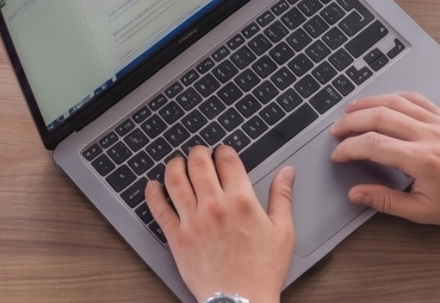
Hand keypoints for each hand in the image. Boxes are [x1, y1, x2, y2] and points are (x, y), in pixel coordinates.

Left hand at [148, 146, 292, 302]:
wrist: (242, 301)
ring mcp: (192, 220)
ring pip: (175, 180)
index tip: (223, 152)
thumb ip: (282, 197)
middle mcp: (214, 206)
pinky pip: (158, 208)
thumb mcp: (283, 232)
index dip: (224, 151)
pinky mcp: (177, 237)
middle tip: (199, 153)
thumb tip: (287, 173)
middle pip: (198, 163)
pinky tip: (153, 186)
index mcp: (241, 201)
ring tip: (177, 163)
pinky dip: (153, 193)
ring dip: (174, 165)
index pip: (227, 161)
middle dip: (198, 153)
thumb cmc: (263, 270)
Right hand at [328, 92, 439, 225]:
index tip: (337, 155)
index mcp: (420, 159)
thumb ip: (386, 201)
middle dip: (350, 122)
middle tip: (335, 131)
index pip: (372, 145)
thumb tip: (356, 194)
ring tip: (349, 111)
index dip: (348, 148)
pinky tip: (382, 102)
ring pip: (394, 101)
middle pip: (378, 116)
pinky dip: (394, 97)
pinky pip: (415, 98)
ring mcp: (437, 122)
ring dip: (368, 104)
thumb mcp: (424, 211)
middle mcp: (427, 134)